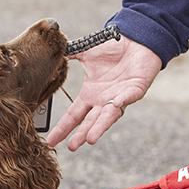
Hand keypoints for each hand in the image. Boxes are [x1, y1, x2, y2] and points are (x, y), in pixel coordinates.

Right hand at [46, 34, 160, 150]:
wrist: (136, 41)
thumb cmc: (113, 49)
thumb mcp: (86, 54)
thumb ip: (70, 56)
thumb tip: (55, 54)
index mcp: (90, 94)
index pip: (74, 115)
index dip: (63, 128)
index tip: (51, 141)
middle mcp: (103, 101)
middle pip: (89, 122)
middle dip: (80, 134)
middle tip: (72, 147)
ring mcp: (119, 97)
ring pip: (108, 116)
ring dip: (99, 127)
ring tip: (90, 139)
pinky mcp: (135, 90)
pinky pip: (128, 97)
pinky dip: (122, 101)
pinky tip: (115, 104)